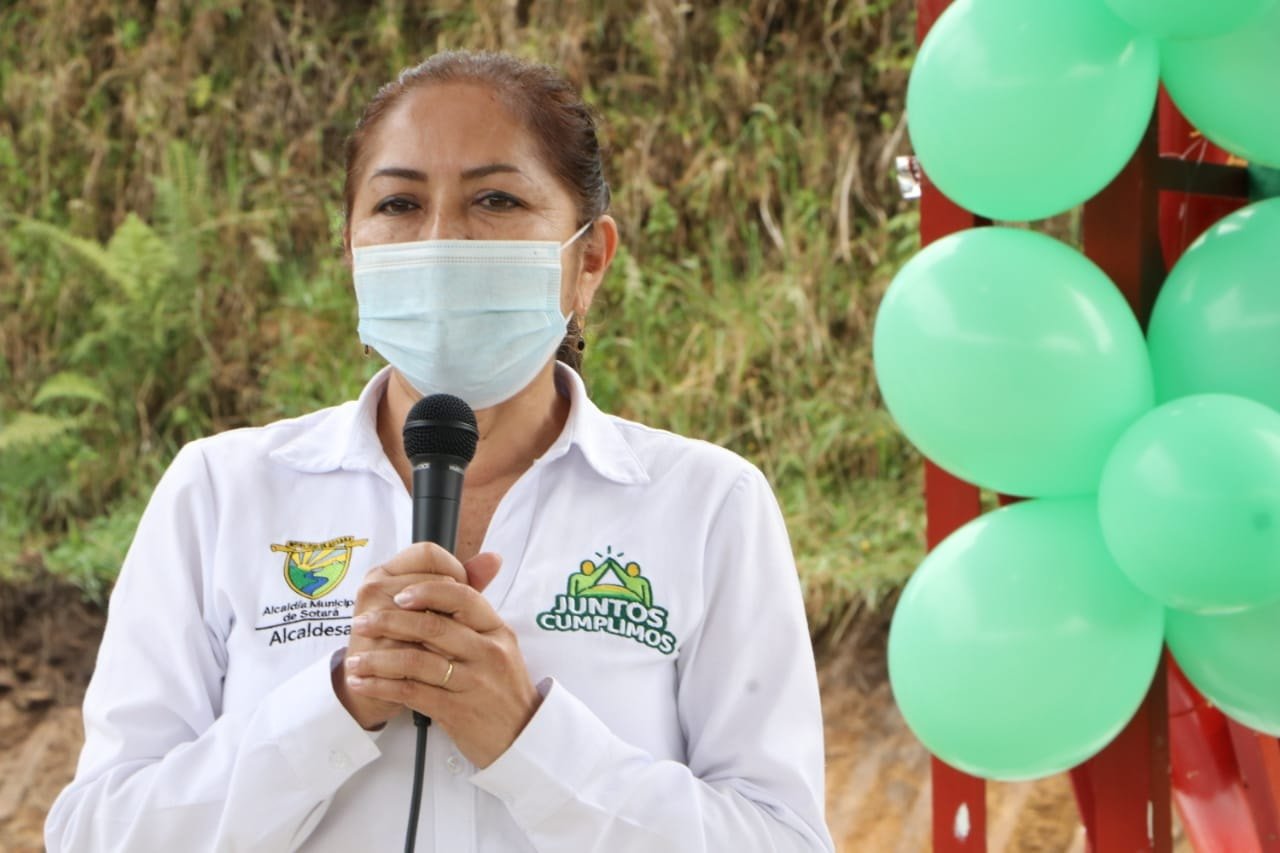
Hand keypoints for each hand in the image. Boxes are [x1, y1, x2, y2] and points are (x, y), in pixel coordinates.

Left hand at [342, 550, 541, 767]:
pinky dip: (382, 686)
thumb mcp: (498, 647)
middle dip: (389, 622)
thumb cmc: (502, 688)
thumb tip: (458, 571)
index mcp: (496, 631)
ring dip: (378, 659)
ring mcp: (473, 683)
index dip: (427, 591)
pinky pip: (411, 693)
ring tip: (355, 660)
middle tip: (362, 623)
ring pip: (417, 660)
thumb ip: (473, 616)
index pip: (462, 597)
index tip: (399, 594)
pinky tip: (364, 684)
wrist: (520, 738)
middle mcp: (487, 653)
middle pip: (432, 626)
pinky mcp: (457, 711)